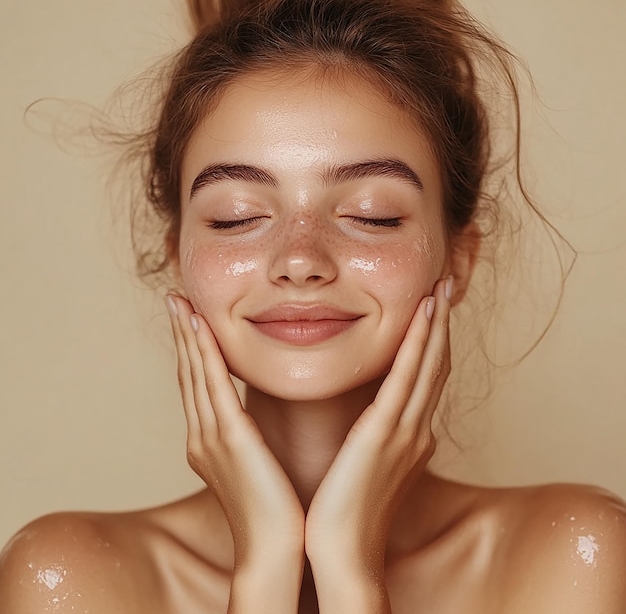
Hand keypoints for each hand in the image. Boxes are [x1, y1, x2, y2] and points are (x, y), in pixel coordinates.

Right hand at [166, 294, 303, 610]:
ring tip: (180, 303)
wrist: (274, 548)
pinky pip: (214, 385)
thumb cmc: (274, 509)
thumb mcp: (255, 464)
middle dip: (181, 336)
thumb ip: (248, 436)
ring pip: (196, 374)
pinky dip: (205, 353)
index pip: (197, 385)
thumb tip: (252, 419)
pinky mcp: (231, 438)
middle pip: (189, 374)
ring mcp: (211, 436)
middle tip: (175, 300)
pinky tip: (200, 327)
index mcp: (209, 441)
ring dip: (188, 336)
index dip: (191, 351)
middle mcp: (202, 435)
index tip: (188, 319)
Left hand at [305, 277, 451, 608]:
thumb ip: (373, 436)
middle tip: (445, 286)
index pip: (426, 378)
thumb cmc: (345, 509)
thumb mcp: (366, 464)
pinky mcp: (386, 433)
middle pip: (436, 365)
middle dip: (442, 324)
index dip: (433, 342)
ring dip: (436, 325)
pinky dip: (419, 343)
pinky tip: (424, 315)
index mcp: (409, 436)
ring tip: (440, 288)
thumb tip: (369, 416)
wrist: (340, 550)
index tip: (432, 309)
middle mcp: (416, 429)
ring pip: (429, 364)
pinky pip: (408, 377)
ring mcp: (406, 430)